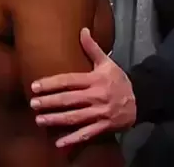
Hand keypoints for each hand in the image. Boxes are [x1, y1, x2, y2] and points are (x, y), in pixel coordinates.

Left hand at [30, 28, 135, 147]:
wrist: (141, 99)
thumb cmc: (119, 80)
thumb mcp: (107, 62)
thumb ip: (92, 48)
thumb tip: (83, 30)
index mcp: (95, 79)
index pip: (69, 81)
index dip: (52, 83)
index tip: (35, 86)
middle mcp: (96, 96)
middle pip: (69, 100)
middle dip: (50, 102)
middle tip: (32, 103)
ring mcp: (100, 113)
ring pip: (75, 117)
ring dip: (56, 119)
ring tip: (39, 120)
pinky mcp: (104, 126)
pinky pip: (87, 133)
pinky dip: (73, 139)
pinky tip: (59, 143)